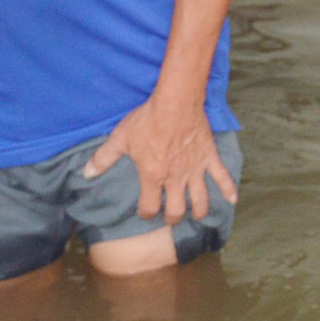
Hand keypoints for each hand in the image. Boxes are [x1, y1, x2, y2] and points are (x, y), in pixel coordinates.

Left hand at [84, 93, 236, 223]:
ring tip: (196, 216)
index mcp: (153, 176)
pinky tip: (233, 200)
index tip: (145, 212)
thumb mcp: (120, 138)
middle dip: (172, 218)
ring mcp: (194, 169)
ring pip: (200, 199)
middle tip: (170, 217)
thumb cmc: (147, 120)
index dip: (146, 213)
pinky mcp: (209, 157)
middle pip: (176, 210)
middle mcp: (175, 178)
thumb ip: (104, 157)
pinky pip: (222, 176)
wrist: (175, 103)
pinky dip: (229, 189)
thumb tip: (86, 173)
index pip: (150, 206)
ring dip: (198, 211)